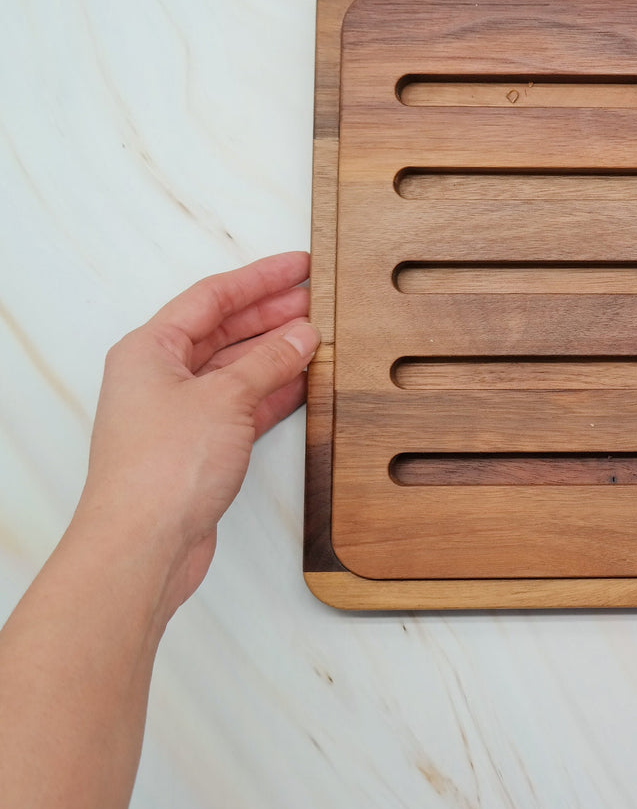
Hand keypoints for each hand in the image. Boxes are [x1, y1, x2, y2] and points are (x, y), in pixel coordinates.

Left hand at [74, 252, 318, 614]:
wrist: (144, 543)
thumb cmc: (161, 470)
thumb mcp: (226, 398)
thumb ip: (269, 362)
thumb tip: (301, 336)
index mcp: (149, 349)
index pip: (212, 297)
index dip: (260, 278)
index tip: (299, 266)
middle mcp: (159, 376)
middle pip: (224, 330)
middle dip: (272, 313)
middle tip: (316, 298)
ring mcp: (178, 412)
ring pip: (236, 368)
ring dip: (276, 352)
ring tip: (320, 336)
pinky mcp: (198, 446)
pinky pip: (243, 403)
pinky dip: (273, 391)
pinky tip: (303, 381)